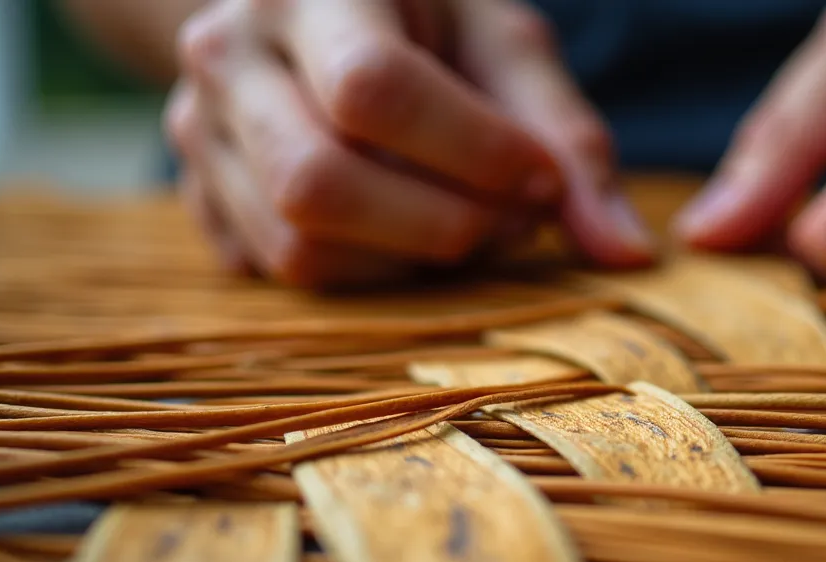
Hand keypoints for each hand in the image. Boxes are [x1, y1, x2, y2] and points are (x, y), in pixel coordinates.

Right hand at [166, 0, 653, 288]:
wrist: (316, 16)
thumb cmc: (430, 24)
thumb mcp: (505, 49)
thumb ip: (568, 141)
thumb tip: (628, 258)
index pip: (374, 90)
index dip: (475, 154)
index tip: (544, 181)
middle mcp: (230, 49)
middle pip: (317, 181)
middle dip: (439, 226)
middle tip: (508, 219)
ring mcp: (197, 124)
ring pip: (296, 244)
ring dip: (407, 260)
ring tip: (467, 222)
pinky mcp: (197, 189)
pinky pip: (278, 269)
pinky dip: (366, 272)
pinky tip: (407, 230)